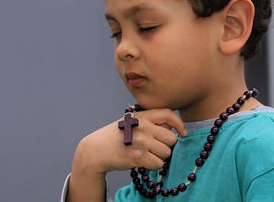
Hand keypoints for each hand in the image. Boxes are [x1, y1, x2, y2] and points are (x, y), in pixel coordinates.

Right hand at [67, 108, 185, 201]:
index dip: (179, 123)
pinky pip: (158, 164)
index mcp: (141, 116)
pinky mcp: (138, 156)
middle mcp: (142, 127)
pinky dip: (152, 165)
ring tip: (145, 153)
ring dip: (159, 157)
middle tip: (153, 147)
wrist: (96, 149)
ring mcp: (140, 142)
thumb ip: (150, 122)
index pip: (168, 114)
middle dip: (165, 145)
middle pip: (171, 138)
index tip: (182, 132)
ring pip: (166, 153)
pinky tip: (141, 161)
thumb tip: (172, 129)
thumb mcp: (130, 121)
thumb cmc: (116, 136)